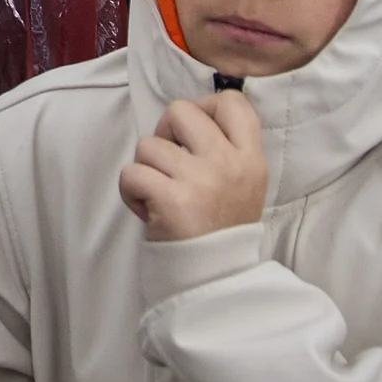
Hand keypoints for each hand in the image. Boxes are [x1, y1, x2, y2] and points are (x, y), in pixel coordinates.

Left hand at [119, 90, 265, 241]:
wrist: (218, 279)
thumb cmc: (222, 228)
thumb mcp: (245, 184)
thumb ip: (228, 149)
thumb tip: (192, 117)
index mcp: (251, 159)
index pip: (233, 102)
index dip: (205, 106)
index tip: (193, 133)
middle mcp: (228, 164)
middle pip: (180, 111)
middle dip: (165, 131)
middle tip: (169, 161)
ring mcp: (200, 181)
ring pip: (148, 144)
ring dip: (146, 168)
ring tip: (160, 193)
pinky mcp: (171, 200)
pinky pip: (131, 173)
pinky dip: (130, 191)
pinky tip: (147, 208)